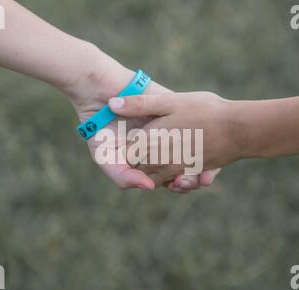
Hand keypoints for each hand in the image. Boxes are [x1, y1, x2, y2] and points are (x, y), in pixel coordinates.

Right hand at [66, 51, 220, 190]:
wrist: (97, 93)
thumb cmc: (100, 128)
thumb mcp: (105, 157)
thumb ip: (123, 177)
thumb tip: (150, 187)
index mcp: (150, 159)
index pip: (172, 177)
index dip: (180, 185)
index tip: (180, 185)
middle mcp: (163, 145)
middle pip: (187, 165)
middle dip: (194, 174)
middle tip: (196, 179)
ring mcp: (170, 127)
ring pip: (195, 146)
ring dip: (201, 157)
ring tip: (200, 164)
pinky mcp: (174, 108)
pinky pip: (193, 122)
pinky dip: (199, 133)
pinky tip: (199, 137)